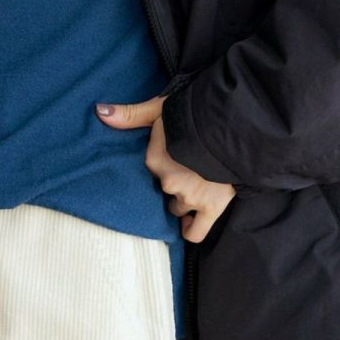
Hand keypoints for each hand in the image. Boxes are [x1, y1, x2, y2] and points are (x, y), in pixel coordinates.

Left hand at [94, 95, 235, 242]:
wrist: (240, 125)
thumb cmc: (200, 111)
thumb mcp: (163, 106)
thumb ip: (132, 114)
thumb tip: (99, 112)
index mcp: (156, 159)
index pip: (152, 165)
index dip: (165, 157)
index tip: (176, 150)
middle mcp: (169, 182)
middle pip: (165, 186)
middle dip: (175, 177)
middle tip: (189, 165)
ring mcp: (190, 197)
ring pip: (177, 206)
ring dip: (184, 198)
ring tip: (198, 182)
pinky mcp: (212, 209)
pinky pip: (195, 232)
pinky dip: (191, 228)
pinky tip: (191, 220)